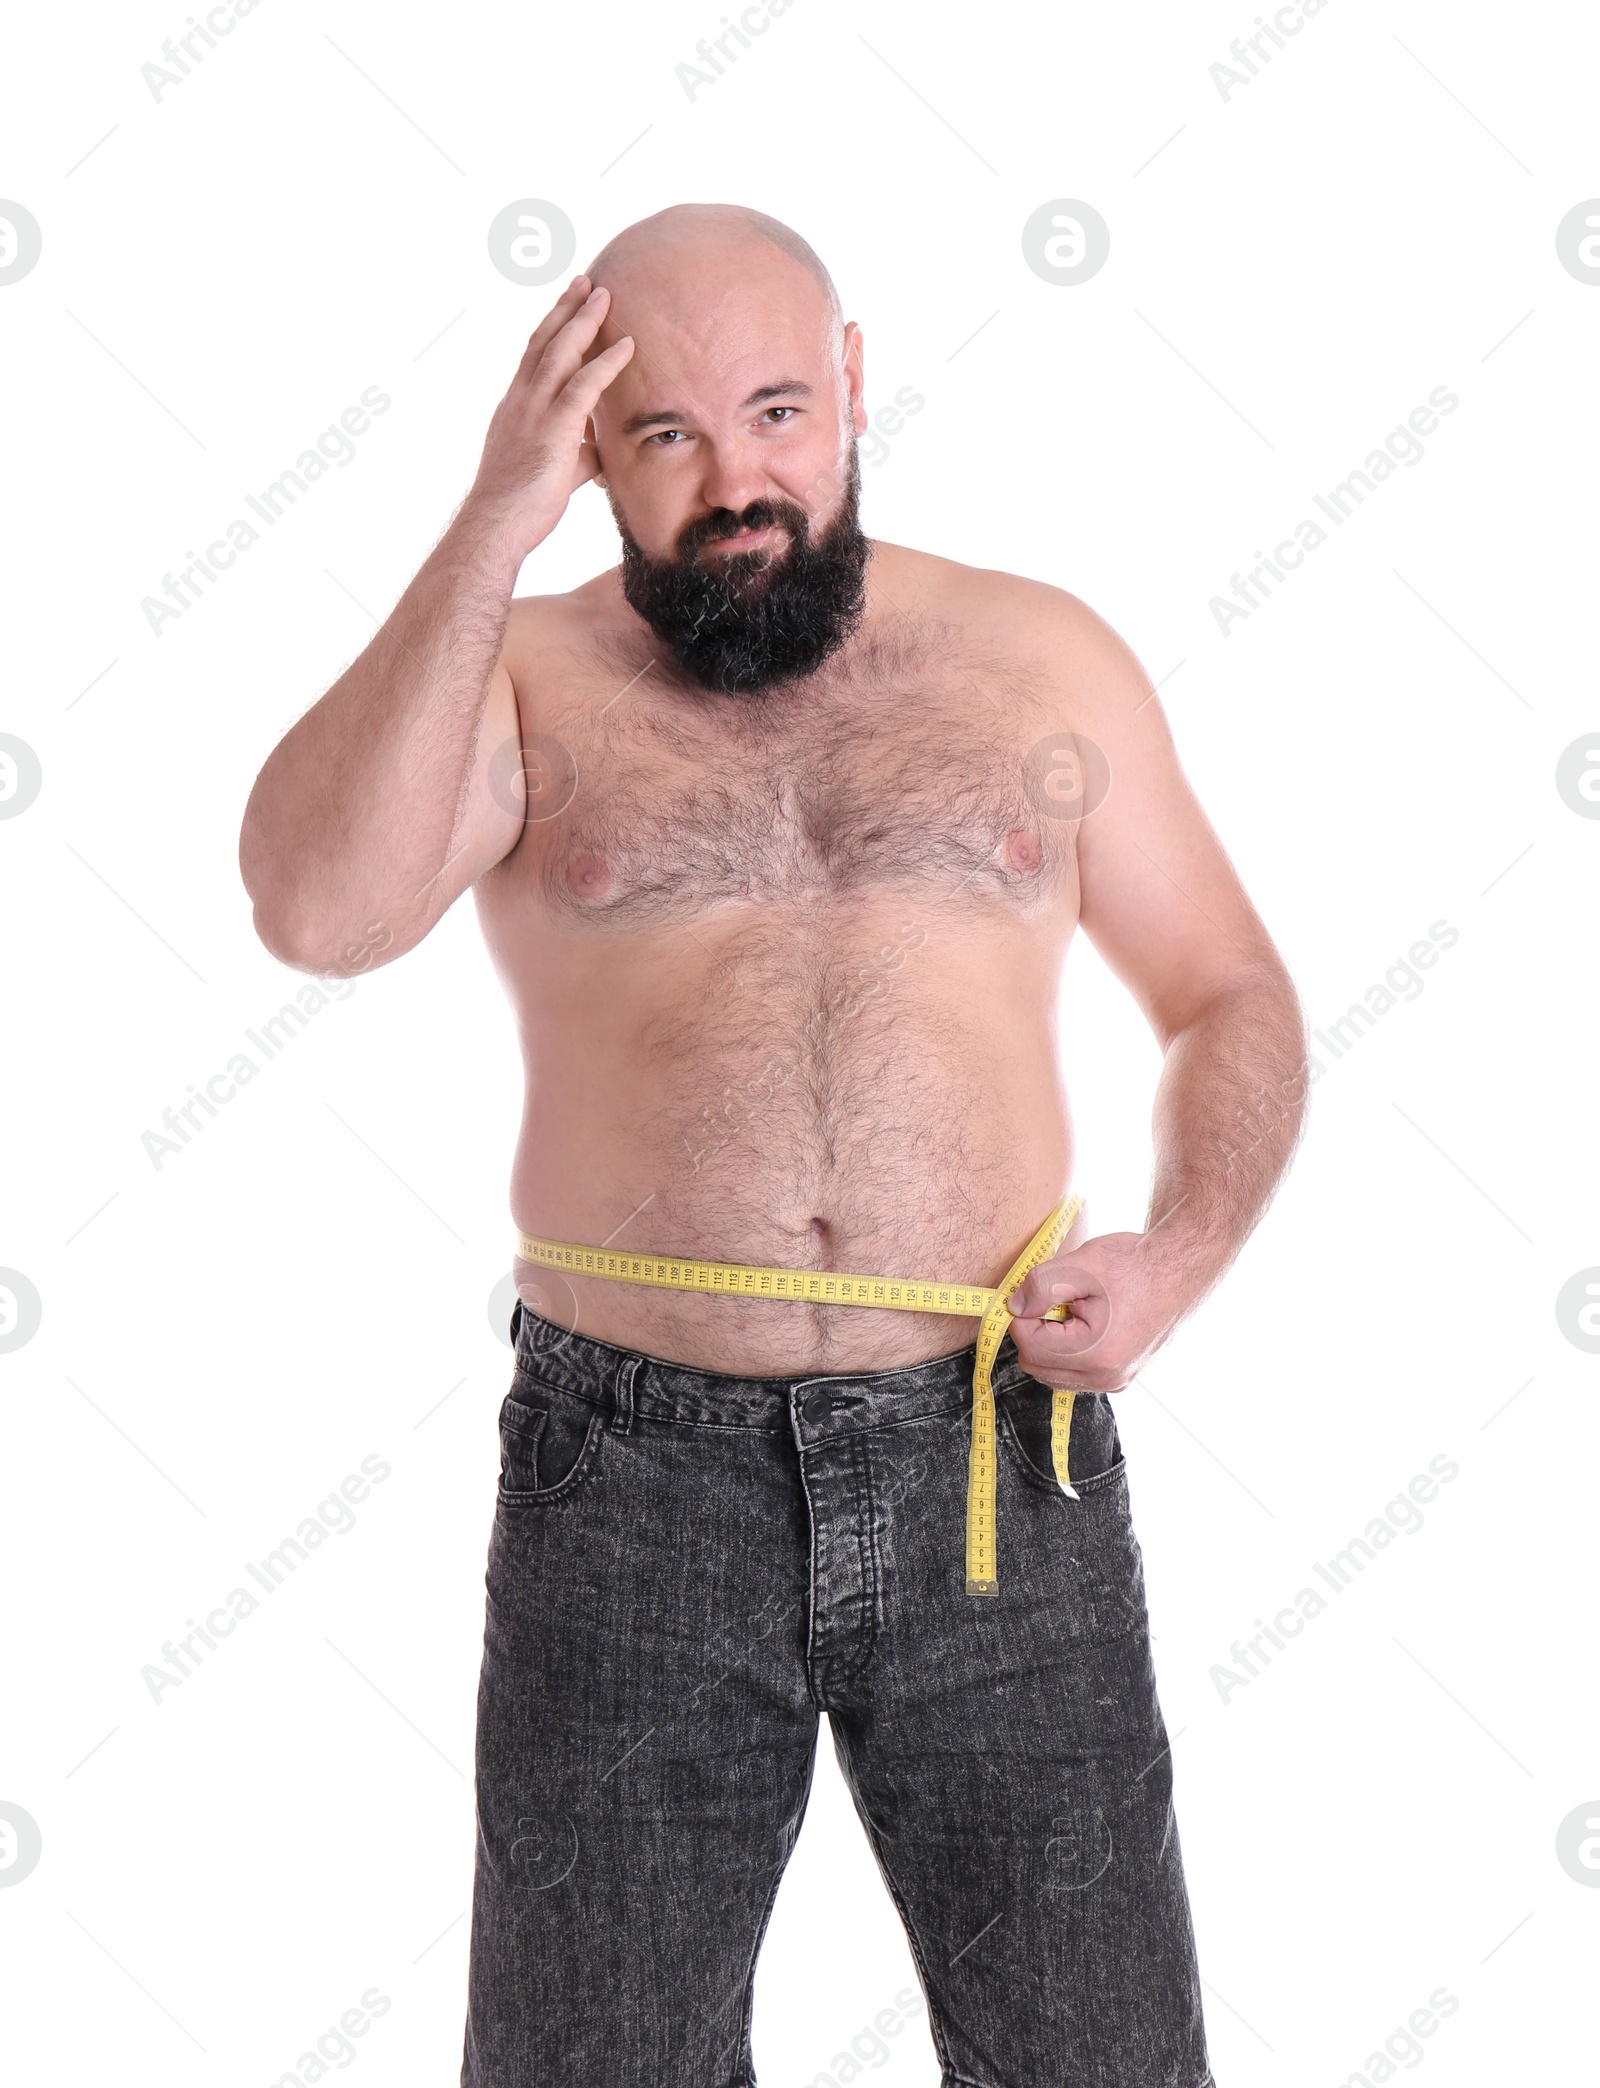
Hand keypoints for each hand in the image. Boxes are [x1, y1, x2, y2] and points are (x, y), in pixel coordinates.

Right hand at [465, 276, 634, 558]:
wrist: (496, 527)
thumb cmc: (520, 509)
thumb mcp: (552, 473)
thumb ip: (577, 454)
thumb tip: (598, 451)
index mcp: (515, 409)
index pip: (533, 358)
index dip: (552, 329)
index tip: (568, 304)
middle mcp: (519, 401)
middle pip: (544, 342)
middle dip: (566, 309)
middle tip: (586, 281)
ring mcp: (533, 413)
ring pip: (560, 353)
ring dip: (584, 321)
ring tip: (605, 294)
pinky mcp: (553, 430)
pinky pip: (583, 386)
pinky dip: (605, 362)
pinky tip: (626, 345)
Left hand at [1004, 1230, 1185, 1393]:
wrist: (1178, 1268)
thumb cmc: (1133, 1264)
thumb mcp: (1080, 1265)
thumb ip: (1039, 1287)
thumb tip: (1013, 1308)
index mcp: (1096, 1354)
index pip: (1029, 1346)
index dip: (1022, 1315)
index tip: (1034, 1292)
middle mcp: (1106, 1377)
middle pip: (1036, 1365)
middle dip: (1035, 1331)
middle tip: (1056, 1300)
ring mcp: (1115, 1381)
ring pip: (1052, 1372)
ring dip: (1050, 1342)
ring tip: (1073, 1310)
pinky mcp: (1119, 1377)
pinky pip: (1074, 1373)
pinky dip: (1067, 1351)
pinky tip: (1085, 1322)